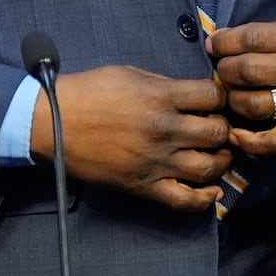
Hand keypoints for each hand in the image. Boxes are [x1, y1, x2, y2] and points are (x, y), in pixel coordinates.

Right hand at [32, 65, 231, 212]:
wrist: (51, 122)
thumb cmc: (88, 93)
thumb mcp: (132, 74)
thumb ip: (167, 85)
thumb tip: (195, 94)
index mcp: (163, 97)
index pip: (216, 97)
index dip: (222, 98)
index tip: (216, 102)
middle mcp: (165, 130)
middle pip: (219, 132)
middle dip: (224, 129)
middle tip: (217, 129)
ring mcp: (156, 160)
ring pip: (210, 167)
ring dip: (220, 161)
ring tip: (215, 154)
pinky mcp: (142, 185)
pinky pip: (184, 200)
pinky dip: (204, 200)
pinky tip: (212, 192)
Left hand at [208, 13, 275, 158]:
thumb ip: (274, 30)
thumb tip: (229, 39)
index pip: (253, 38)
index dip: (225, 41)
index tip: (214, 43)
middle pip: (248, 71)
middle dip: (225, 69)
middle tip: (224, 69)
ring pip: (255, 105)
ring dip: (233, 99)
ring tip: (233, 94)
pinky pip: (274, 143)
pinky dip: (249, 142)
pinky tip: (235, 134)